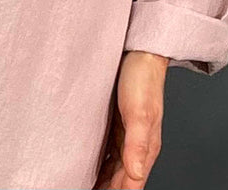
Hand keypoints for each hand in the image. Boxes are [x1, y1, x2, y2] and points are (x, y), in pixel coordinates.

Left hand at [93, 50, 168, 188]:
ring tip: (81, 185)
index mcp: (146, 147)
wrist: (141, 52)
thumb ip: (138, 144)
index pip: (131, 185)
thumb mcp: (140, 111)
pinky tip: (85, 165)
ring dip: (101, 180)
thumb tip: (136, 174)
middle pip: (122, 180)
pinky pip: (108, 151)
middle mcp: (138, 145)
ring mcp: (128, 135)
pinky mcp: (118, 124)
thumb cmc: (143, 78)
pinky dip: (98, 163)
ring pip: (114, 168)